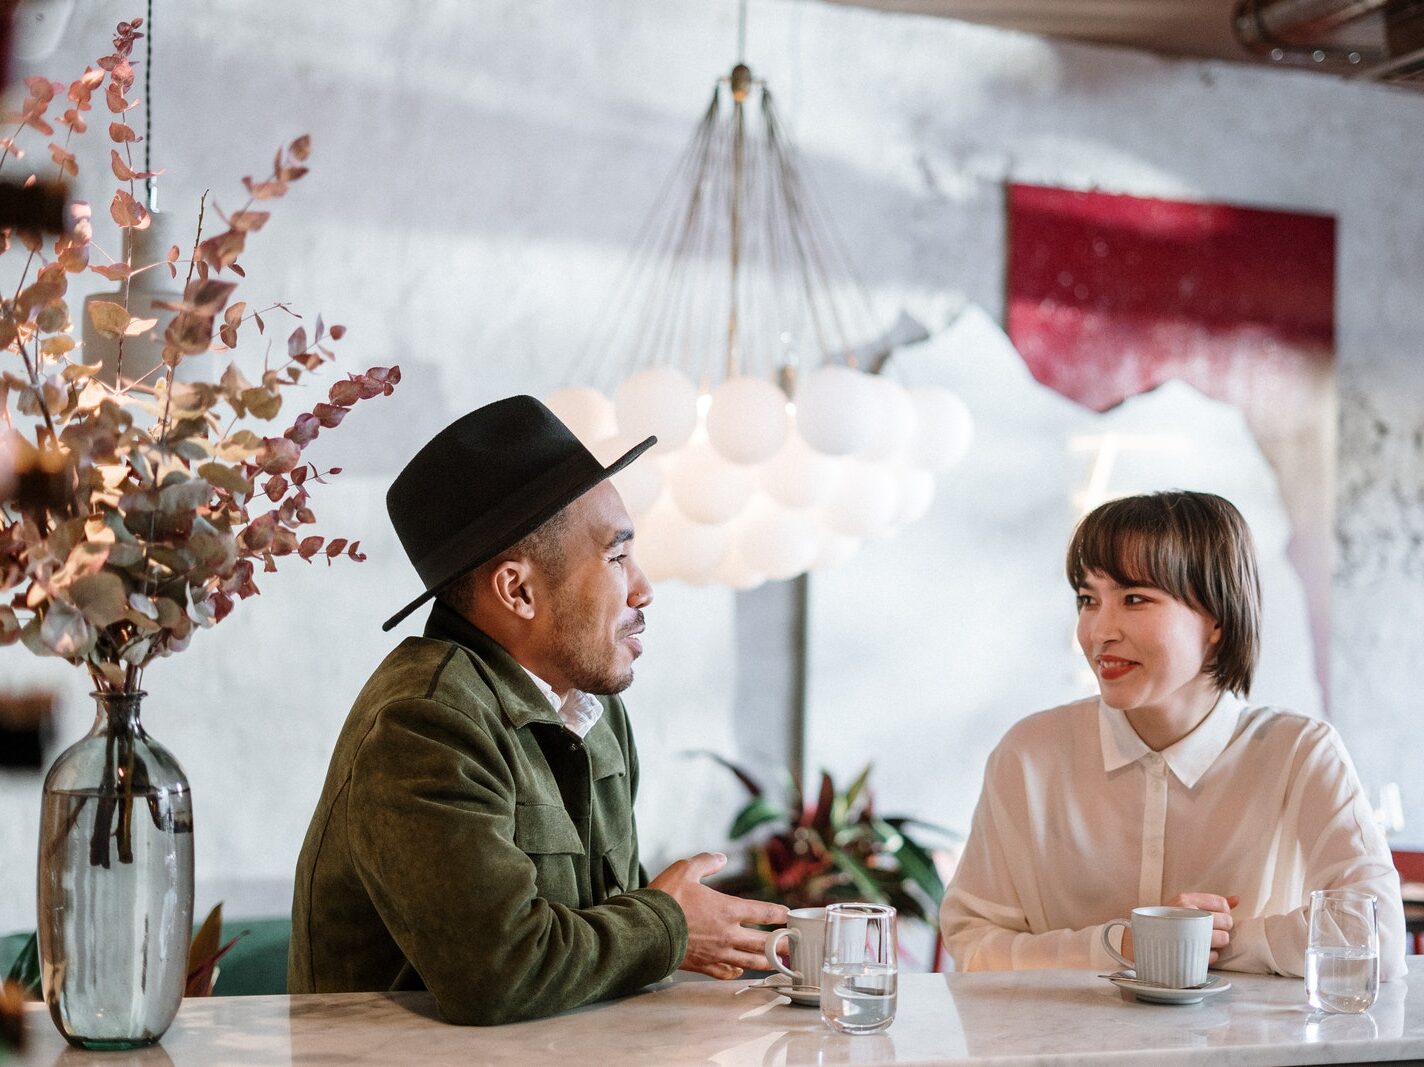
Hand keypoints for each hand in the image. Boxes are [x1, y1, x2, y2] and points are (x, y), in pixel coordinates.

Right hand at [649, 852, 787, 979]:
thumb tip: (720, 858)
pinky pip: (727, 972)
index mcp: (728, 909)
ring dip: (768, 962)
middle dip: (782, 943)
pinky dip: (737, 971)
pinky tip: (740, 969)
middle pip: (764, 942)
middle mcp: (728, 934)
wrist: (646, 930)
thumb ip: (706, 862)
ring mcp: (718, 953)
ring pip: (750, 961)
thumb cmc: (666, 899)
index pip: (763, 912)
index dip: (779, 914)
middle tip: (795, 946)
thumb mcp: (685, 869)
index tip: (788, 915)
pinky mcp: (704, 966)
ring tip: (780, 963)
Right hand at [1122, 893, 1238, 964]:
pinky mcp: (1187, 952)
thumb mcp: (1184, 906)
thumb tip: (1237, 899)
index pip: (1222, 905)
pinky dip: (1209, 957)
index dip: (1224, 914)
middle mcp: (1186, 913)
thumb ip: (1213, 903)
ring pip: (1223, 939)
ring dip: (1218, 944)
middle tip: (1208, 932)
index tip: (1214, 919)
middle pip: (1227, 922)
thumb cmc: (1166, 923)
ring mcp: (1186, 933)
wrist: (1137, 943)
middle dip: (1223, 929)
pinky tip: (1197, 953)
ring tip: (1203, 942)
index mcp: (1185, 899)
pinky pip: (1214, 956)